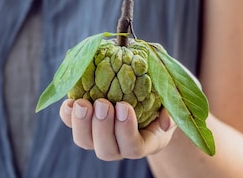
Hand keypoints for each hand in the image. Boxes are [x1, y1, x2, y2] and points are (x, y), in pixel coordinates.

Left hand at [59, 98, 176, 160]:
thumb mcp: (175, 100)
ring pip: (85, 141)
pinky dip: (67, 115)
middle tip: (103, 103)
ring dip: (81, 123)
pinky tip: (69, 102)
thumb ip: (174, 110)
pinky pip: (71, 124)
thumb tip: (165, 123)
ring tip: (82, 103)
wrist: (149, 92)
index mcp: (145, 142)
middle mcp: (120, 145)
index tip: (125, 107)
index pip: (133, 148)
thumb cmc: (165, 97)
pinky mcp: (86, 122)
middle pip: (106, 150)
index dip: (126, 131)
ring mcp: (100, 136)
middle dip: (102, 127)